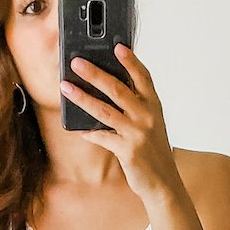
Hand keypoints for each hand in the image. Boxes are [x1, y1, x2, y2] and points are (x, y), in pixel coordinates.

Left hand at [60, 43, 179, 204]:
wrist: (163, 183)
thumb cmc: (153, 151)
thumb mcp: (151, 124)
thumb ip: (136, 106)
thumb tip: (107, 90)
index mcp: (153, 106)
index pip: (143, 76)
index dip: (131, 61)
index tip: (117, 46)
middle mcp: (146, 116)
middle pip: (117, 88)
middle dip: (94, 73)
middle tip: (76, 62)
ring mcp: (137, 133)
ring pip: (104, 110)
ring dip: (82, 97)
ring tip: (66, 87)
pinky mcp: (128, 150)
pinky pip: (102, 137)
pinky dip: (88, 132)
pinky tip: (76, 128)